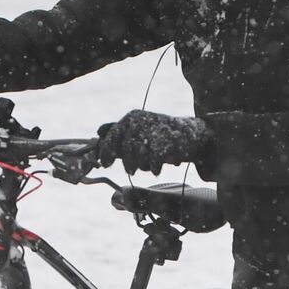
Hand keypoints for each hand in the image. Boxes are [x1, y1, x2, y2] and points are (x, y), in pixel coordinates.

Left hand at [96, 110, 212, 174]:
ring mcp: (155, 129)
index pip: (114, 135)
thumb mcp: (138, 132)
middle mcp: (142, 121)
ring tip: (149, 165)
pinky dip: (155, 167)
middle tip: (131, 170)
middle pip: (126, 149)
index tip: (105, 163)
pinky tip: (157, 168)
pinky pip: (155, 160)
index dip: (107, 151)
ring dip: (143, 165)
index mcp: (132, 118)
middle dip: (128, 163)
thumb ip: (119, 132)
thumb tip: (99, 132)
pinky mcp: (168, 140)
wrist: (189, 134)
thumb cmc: (159, 136)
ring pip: (140, 157)